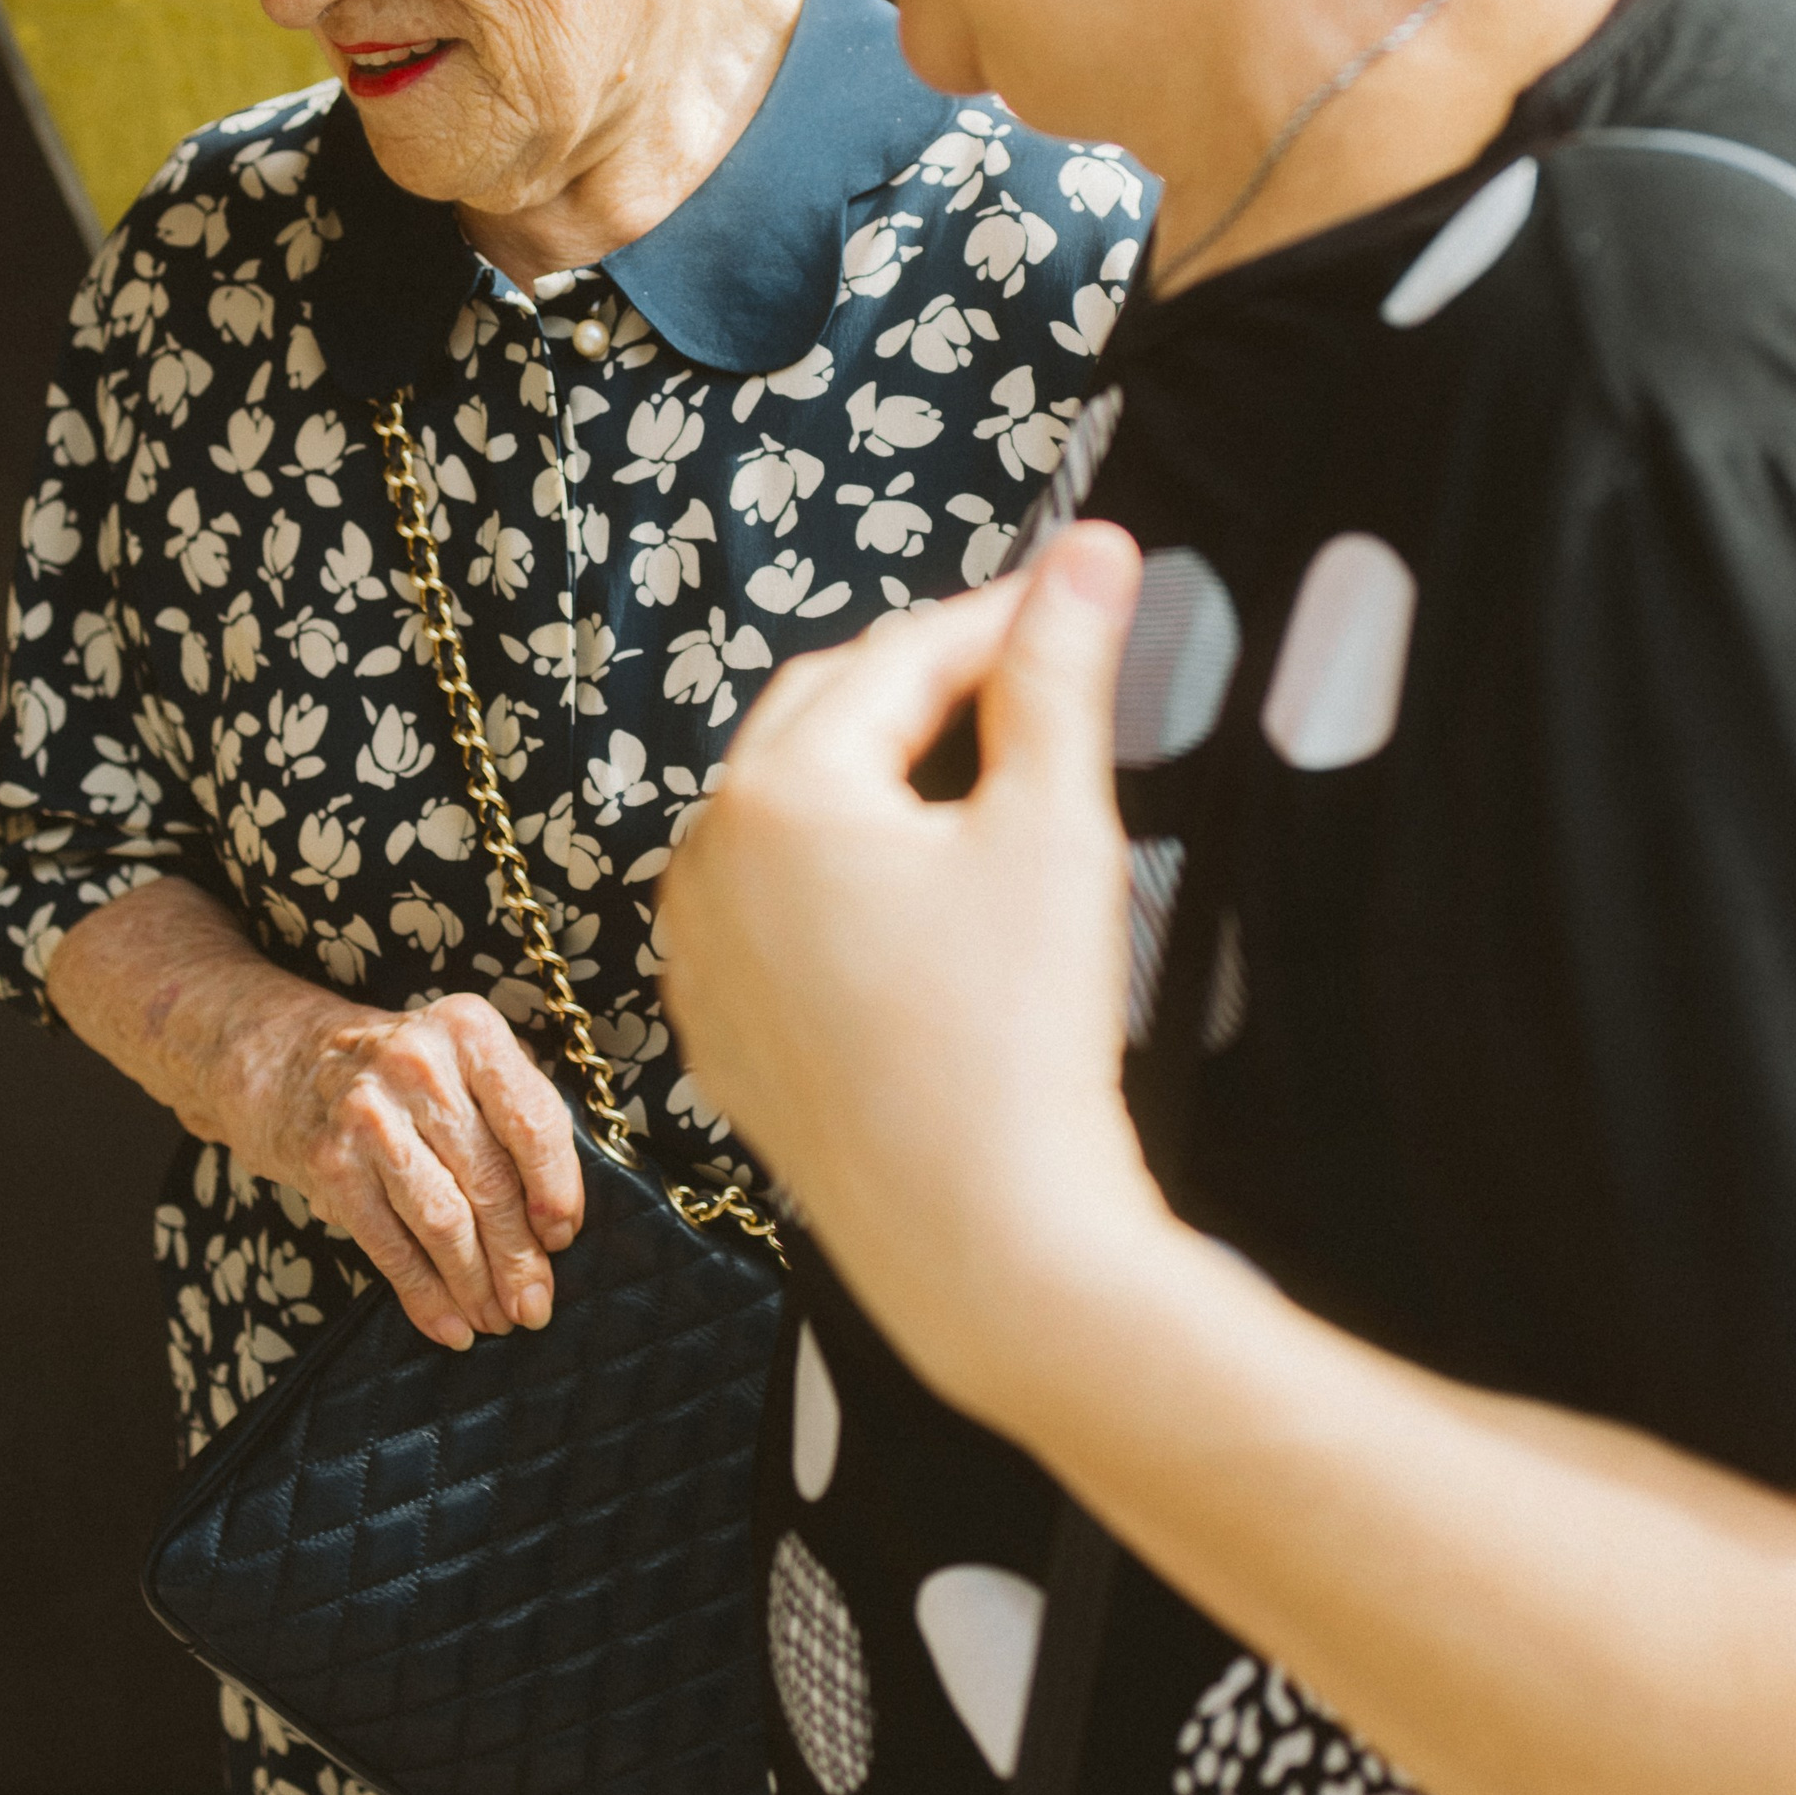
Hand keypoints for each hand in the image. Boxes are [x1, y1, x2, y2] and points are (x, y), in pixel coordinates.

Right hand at [242, 989, 582, 1352]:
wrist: (296, 1062)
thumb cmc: (411, 1074)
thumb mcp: (471, 1063)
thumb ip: (519, 1120)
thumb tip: (557, 1225)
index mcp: (469, 1031)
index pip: (532, 1122)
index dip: (556, 1191)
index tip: (563, 1238)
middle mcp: (418, 1065)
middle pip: (489, 1180)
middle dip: (519, 1256)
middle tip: (536, 1304)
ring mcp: (368, 1115)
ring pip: (443, 1221)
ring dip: (476, 1284)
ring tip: (497, 1318)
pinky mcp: (330, 1163)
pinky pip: (390, 1244)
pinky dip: (424, 1294)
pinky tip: (448, 1324)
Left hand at [657, 519, 1164, 1403]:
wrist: (988, 1248)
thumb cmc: (1017, 1041)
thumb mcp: (1053, 827)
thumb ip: (1061, 670)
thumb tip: (1093, 546)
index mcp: (781, 792)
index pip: (903, 658)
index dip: (1003, 619)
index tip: (1081, 596)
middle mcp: (708, 860)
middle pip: (827, 717)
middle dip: (928, 682)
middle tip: (1034, 667)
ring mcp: (702, 954)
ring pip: (788, 810)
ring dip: (874, 772)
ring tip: (983, 768)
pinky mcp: (722, 1032)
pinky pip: (768, 909)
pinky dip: (835, 872)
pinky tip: (913, 889)